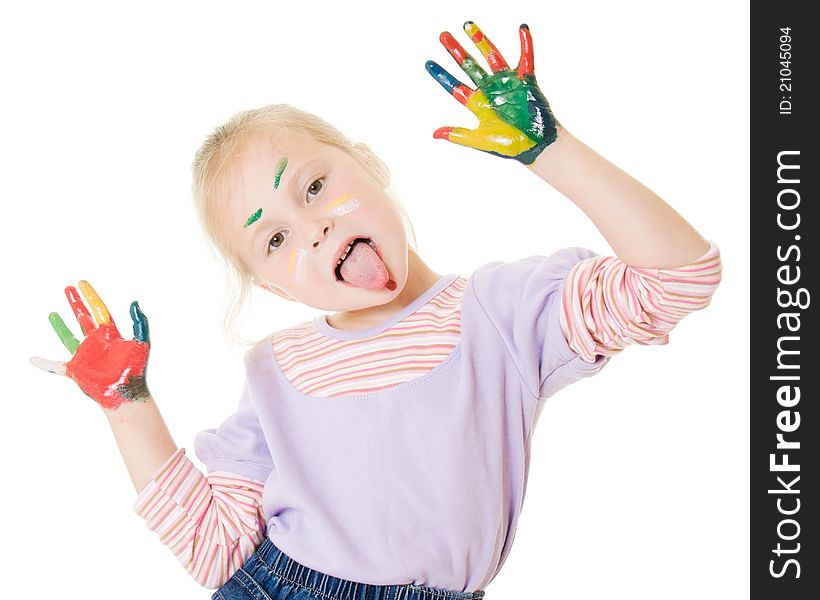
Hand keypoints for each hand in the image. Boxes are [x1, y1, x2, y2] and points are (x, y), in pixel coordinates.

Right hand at [30, 280, 150, 410]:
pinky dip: (44, 363)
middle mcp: (96, 342)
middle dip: (76, 303)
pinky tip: (33, 359)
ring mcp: (85, 355)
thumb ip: (140, 323)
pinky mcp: (76, 369)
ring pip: (68, 337)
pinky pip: (55, 365)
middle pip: (83, 318)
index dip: (91, 296)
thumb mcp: (142, 343)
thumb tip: (135, 303)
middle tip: (68, 288)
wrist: (126, 392)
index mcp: (110, 334)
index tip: (83, 283)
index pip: (99, 310)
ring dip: (60, 326)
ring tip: (52, 314)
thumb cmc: (136, 370)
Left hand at [425, 21, 558, 164]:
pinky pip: (526, 58)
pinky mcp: (526, 80)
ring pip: (491, 56)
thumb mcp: (479, 140)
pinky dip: (526, 45)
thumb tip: (434, 134)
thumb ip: (458, 135)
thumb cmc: (509, 145)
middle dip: (456, 51)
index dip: (442, 75)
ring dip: (480, 40)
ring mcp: (507, 82)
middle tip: (443, 36)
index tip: (428, 63)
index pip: (455, 86)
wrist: (536, 146)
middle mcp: (490, 89)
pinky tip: (522, 29)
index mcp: (478, 103)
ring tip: (467, 25)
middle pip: (469, 65)